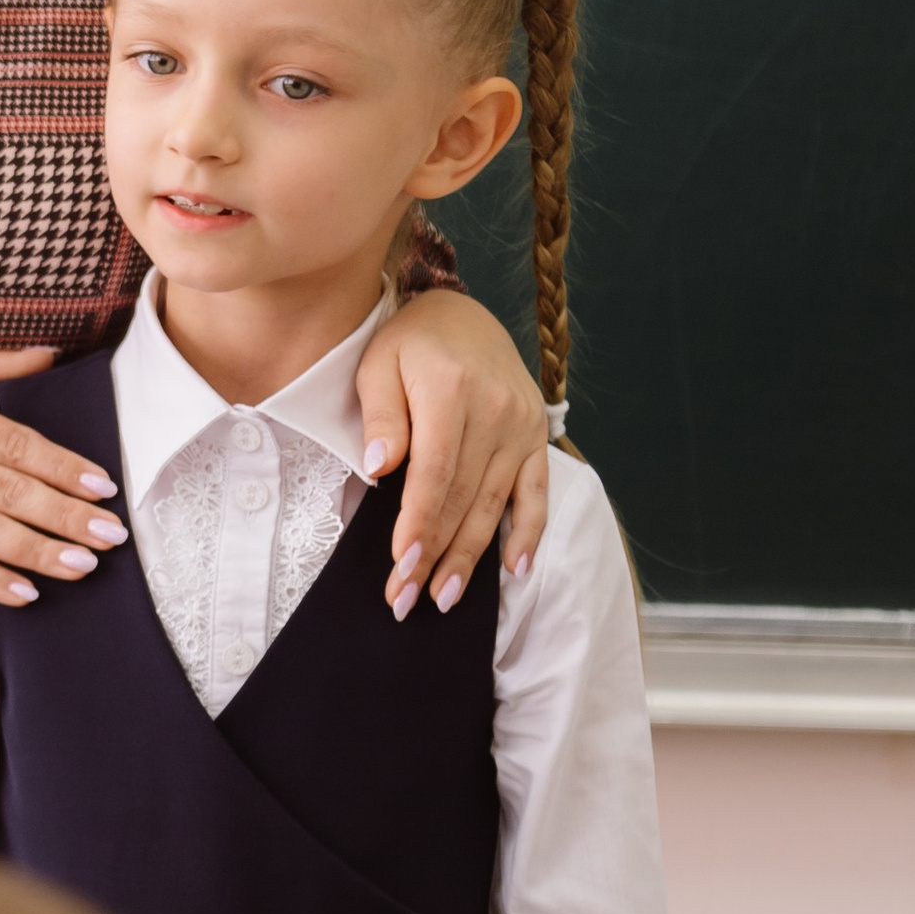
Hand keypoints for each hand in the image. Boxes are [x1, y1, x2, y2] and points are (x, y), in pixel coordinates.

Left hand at [355, 291, 550, 615]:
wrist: (460, 314)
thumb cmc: (410, 343)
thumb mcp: (377, 364)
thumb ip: (381, 416)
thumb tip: (380, 467)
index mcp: (452, 389)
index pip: (435, 472)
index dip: (419, 522)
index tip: (401, 564)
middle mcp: (495, 410)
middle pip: (462, 497)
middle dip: (435, 554)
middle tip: (407, 599)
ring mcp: (522, 425)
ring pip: (494, 504)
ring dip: (470, 557)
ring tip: (445, 597)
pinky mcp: (535, 436)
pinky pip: (536, 492)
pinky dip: (527, 533)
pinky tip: (514, 570)